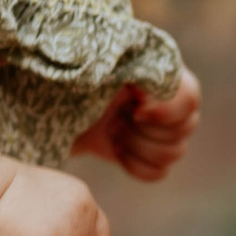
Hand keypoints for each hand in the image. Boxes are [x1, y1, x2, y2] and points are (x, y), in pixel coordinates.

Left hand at [71, 66, 201, 182]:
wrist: (44, 103)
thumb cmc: (67, 76)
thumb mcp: (96, 64)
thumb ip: (133, 71)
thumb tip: (151, 92)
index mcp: (160, 70)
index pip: (190, 97)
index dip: (166, 110)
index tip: (133, 107)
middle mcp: (166, 97)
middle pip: (186, 128)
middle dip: (145, 129)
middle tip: (114, 117)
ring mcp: (156, 127)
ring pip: (175, 152)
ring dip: (137, 145)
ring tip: (111, 131)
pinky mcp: (141, 151)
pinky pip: (159, 171)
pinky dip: (136, 165)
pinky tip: (114, 148)